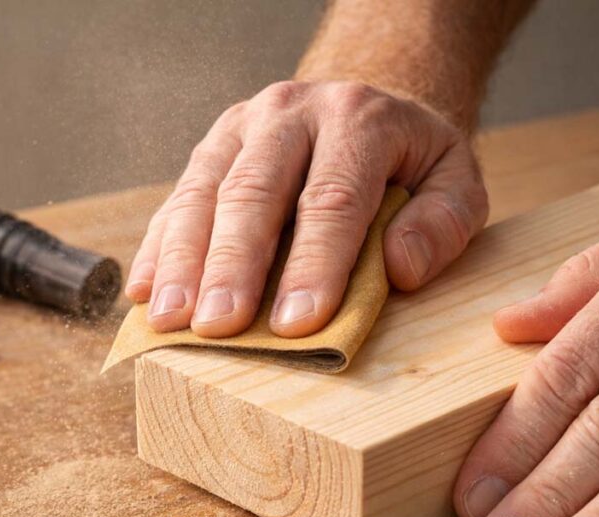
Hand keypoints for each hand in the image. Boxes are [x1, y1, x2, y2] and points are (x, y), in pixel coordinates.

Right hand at [125, 80, 487, 337]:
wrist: (362, 107)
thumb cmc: (408, 161)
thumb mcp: (454, 179)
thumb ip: (443, 221)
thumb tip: (401, 266)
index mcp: (358, 119)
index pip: (332, 198)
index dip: (313, 264)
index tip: (296, 324)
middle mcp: (291, 113)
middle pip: (254, 191)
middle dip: (232, 265)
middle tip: (217, 328)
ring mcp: (241, 127)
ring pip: (203, 192)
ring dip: (182, 261)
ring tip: (170, 320)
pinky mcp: (210, 148)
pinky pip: (177, 198)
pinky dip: (158, 248)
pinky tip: (144, 292)